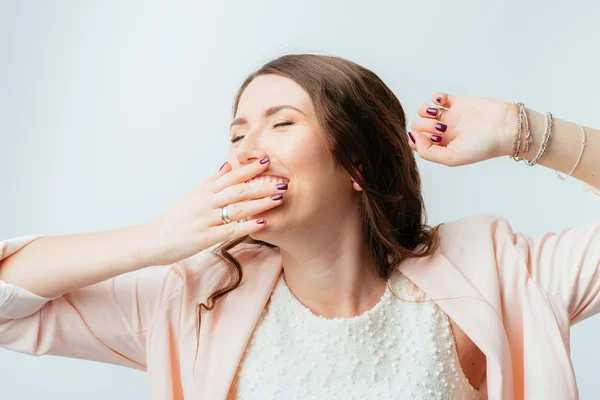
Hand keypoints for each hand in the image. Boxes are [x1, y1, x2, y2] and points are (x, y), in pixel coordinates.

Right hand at [141, 158, 286, 265]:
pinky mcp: (205, 237)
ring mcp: (206, 219)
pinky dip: (247, 225)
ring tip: (279, 198)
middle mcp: (206, 202)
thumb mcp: (192, 196)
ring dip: (260, 202)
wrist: (152, 240)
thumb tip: (227, 165)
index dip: (250, 168)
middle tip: (283, 180)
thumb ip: (211, 182)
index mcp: (204, 191)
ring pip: (237, 208)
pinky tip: (263, 223)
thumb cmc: (174, 219)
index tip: (268, 160)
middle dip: (262, 184)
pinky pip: (230, 230)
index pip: (231, 176)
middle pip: (238, 189)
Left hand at [409, 92, 517, 166]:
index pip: (416, 142)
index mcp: (440, 147)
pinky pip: (438, 98)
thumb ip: (428, 152)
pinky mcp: (457, 103)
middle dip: (424, 125)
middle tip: (441, 128)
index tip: (428, 138)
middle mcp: (442, 133)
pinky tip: (442, 102)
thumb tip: (413, 138)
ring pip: (423, 111)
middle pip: (418, 126)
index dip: (416, 138)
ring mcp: (449, 117)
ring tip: (439, 115)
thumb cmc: (481, 147)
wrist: (505, 128)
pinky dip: (435, 97)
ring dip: (425, 111)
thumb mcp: (451, 158)